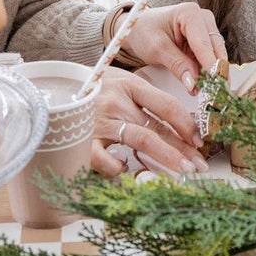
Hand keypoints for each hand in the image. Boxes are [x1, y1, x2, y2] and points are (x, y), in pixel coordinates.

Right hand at [91, 68, 208, 176]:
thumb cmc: (97, 88)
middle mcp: (117, 102)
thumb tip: (181, 125)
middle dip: (182, 149)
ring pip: (139, 140)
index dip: (186, 124)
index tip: (199, 140)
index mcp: (129, 85)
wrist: (57, 86)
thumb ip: (146, 100)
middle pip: (156, 127)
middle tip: (198, 165)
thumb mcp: (122, 83)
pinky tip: (125, 169)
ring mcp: (100, 121)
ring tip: (182, 171)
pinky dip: (117, 166)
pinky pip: (103, 158)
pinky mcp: (83, 138)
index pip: (166, 105)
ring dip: (165, 158)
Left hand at [121, 3, 226, 93]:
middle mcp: (202, 19)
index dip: (210, 65)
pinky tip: (205, 87)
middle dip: (215, 72)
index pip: (204, 43)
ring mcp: (205, 30)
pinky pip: (210, 59)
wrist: (137, 30)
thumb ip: (177, 65)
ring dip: (213, 75)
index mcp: (190, 13)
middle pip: (216, 49)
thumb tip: (194, 83)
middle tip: (215, 94)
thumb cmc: (144, 32)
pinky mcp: (204, 42)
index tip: (215, 84)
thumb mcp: (157, 49)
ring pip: (216, 55)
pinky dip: (208, 73)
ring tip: (209, 94)